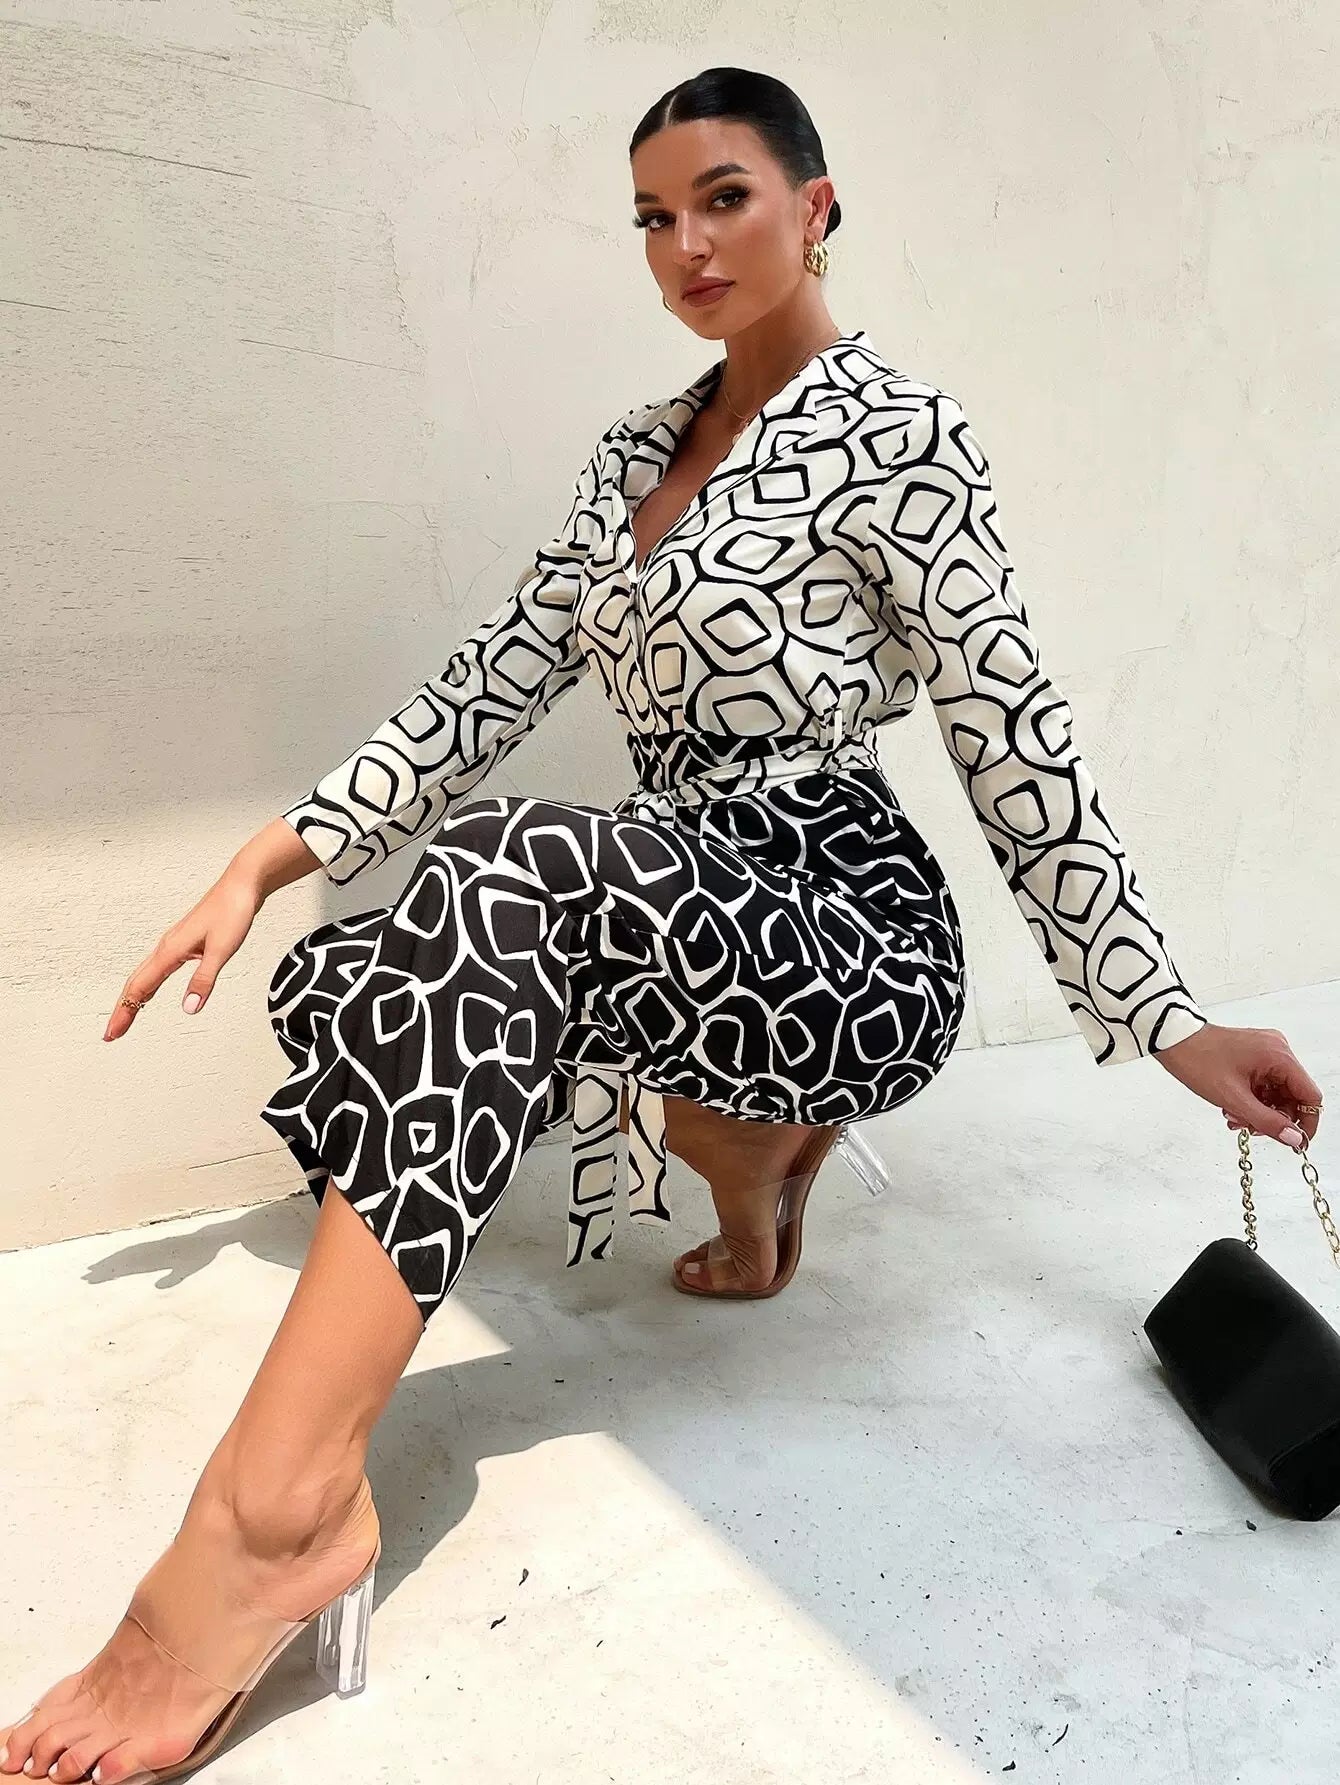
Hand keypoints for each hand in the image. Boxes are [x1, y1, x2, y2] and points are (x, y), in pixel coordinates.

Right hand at [103, 869, 264, 1041]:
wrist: (241, 885)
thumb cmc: (232, 911)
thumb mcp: (221, 950)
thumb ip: (204, 980)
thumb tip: (189, 1008)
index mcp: (170, 950)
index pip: (140, 987)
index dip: (125, 1012)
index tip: (112, 1033)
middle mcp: (166, 947)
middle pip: (136, 983)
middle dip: (123, 1009)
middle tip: (112, 1033)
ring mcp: (173, 944)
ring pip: (144, 975)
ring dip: (133, 997)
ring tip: (125, 1016)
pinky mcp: (183, 942)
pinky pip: (157, 968)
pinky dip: (148, 984)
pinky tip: (150, 991)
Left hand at [1155, 1021, 1322, 1151]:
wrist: (1173, 1041)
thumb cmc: (1198, 1060)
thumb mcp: (1234, 1099)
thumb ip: (1267, 1121)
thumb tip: (1294, 1138)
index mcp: (1279, 1056)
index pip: (1310, 1095)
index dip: (1306, 1122)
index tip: (1295, 1141)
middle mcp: (1277, 1050)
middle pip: (1293, 1096)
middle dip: (1274, 1117)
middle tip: (1252, 1128)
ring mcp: (1266, 1051)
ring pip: (1277, 1093)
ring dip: (1260, 1110)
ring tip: (1235, 1117)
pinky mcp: (1254, 1055)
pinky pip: (1264, 1084)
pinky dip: (1253, 1099)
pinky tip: (1234, 1108)